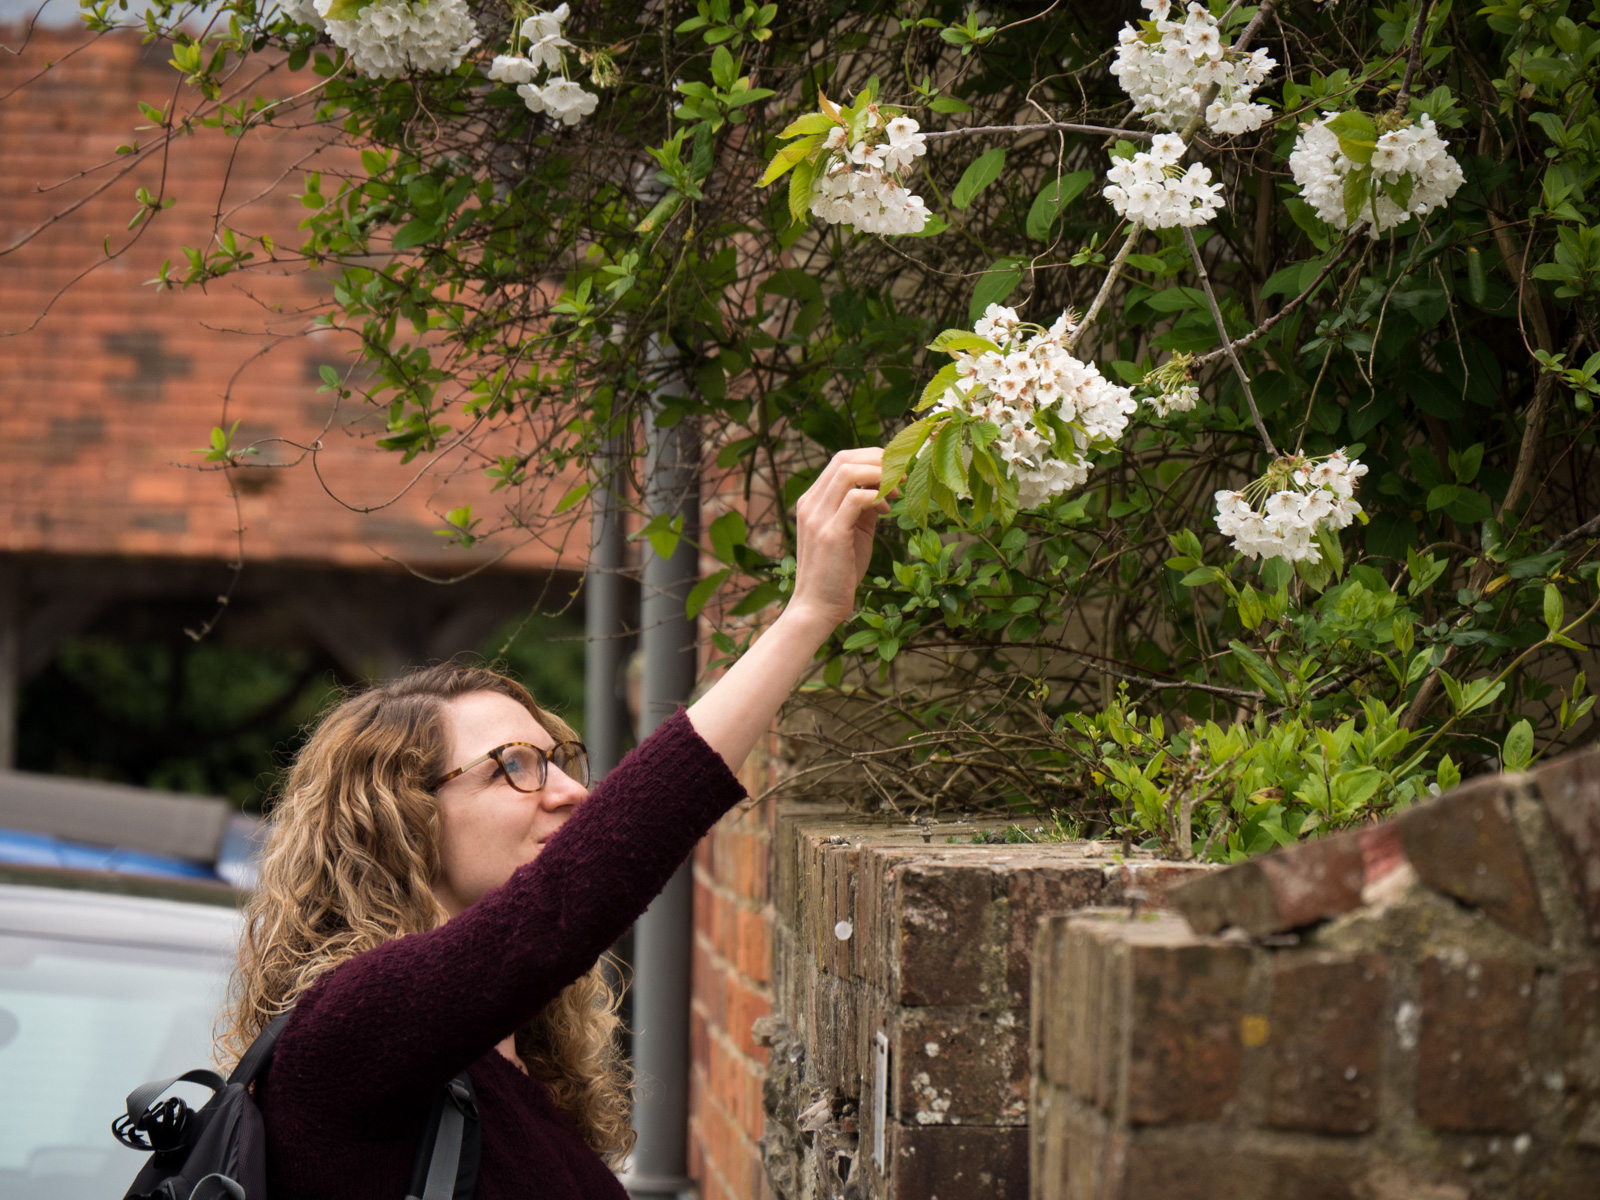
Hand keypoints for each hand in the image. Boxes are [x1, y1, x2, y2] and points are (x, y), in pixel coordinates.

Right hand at [787, 448, 888, 632]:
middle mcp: (810, 504)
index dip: (871, 457)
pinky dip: (877, 497)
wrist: (818, 607)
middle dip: (879, 459)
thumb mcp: (852, 532)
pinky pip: (855, 499)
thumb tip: (884, 489)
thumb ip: (863, 509)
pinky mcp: (830, 534)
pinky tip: (888, 510)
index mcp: (812, 501)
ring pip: (848, 472)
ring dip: (880, 475)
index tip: (896, 469)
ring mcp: (817, 517)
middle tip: (903, 473)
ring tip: (899, 490)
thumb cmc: (837, 573)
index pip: (841, 461)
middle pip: (844, 459)